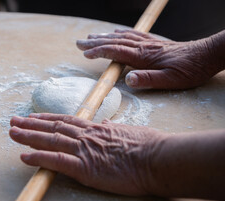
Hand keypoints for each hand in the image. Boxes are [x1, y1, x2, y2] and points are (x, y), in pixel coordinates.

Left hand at [9, 113, 165, 195]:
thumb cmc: (149, 146)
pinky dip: (38, 158)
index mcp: (96, 128)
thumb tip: (105, 124)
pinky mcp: (85, 168)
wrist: (158, 158)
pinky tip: (24, 157)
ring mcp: (84, 151)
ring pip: (50, 140)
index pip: (65, 120)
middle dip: (30, 124)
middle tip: (13, 121)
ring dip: (28, 137)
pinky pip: (56, 161)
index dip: (47, 118)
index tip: (33, 116)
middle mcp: (86, 136)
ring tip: (12, 133)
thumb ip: (112, 128)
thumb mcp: (128, 131)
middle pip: (53, 127)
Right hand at [76, 29, 217, 89]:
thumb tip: (128, 79)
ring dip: (104, 37)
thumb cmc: (190, 70)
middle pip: (115, 42)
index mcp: (144, 57)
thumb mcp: (171, 80)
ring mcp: (149, 43)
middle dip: (95, 42)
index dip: (99, 52)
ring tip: (91, 36)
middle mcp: (144, 47)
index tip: (85, 53)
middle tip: (79, 43)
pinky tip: (115, 32)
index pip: (116, 52)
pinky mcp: (155, 42)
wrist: (207, 55)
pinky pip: (134, 34)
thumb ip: (149, 79)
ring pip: (122, 37)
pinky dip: (121, 33)